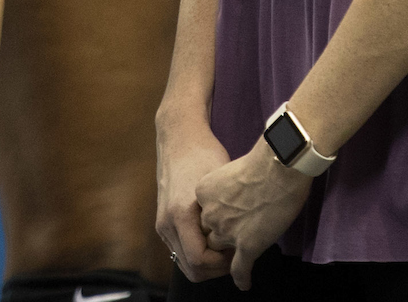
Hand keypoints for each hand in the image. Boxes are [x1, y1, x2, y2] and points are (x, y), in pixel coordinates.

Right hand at [156, 111, 237, 284]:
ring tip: (227, 248)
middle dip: (216, 270)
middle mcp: (166, 223)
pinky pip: (180, 251)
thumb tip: (245, 238)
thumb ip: (225, 213)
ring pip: (184, 263)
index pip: (199, 260)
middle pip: (191, 269)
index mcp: (180, 213)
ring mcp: (162, 224)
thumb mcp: (220, 182)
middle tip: (236, 256)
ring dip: (207, 264)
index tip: (238, 252)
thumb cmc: (203, 154)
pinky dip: (197, 254)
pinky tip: (215, 240)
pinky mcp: (163, 223)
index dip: (222, 264)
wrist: (179, 138)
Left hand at [194, 143, 313, 290]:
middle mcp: (211, 214)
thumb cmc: (262, 160)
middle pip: (209, 233)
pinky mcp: (247, 246)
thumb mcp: (230, 169)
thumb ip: (226, 187)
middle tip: (235, 233)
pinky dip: (241, 278)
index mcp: (203, 193)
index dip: (216, 218)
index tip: (227, 217)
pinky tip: (244, 283)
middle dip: (220, 235)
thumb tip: (237, 195)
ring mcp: (227, 232)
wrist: (280, 166)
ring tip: (238, 256)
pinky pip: (239, 269)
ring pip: (220, 251)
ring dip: (229, 254)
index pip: (203, 214)